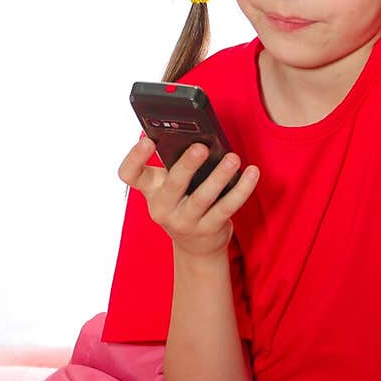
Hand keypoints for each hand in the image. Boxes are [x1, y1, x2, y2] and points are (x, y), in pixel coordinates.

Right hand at [118, 137, 258, 259]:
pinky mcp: (208, 229)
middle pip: (172, 185)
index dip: (134, 157)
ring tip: (233, 159)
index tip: (147, 139)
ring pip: (203, 197)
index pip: (129, 174)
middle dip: (187, 165)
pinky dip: (242, 189)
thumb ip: (176, 163)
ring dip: (219, 176)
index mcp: (150, 189)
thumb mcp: (171, 185)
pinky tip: (251, 173)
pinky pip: (227, 207)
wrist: (196, 245)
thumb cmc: (183, 202)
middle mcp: (162, 207)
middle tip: (201, 148)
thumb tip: (199, 135)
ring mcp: (185, 221)